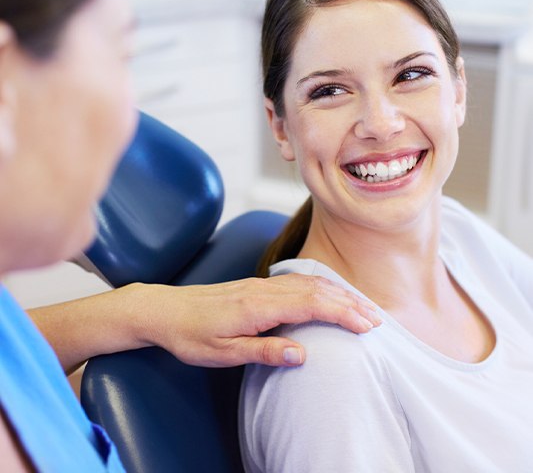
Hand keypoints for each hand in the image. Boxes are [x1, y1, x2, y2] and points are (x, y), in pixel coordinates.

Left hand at [134, 274, 381, 367]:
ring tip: (362, 306)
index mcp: (257, 306)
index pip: (311, 304)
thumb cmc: (191, 335)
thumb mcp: (223, 353)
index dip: (343, 313)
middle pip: (316, 289)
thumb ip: (263, 351)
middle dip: (349, 303)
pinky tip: (328, 292)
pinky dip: (320, 286)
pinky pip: (296, 280)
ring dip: (338, 293)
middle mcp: (263, 289)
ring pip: (308, 282)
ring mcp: (261, 284)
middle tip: (377, 319)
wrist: (165, 310)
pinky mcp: (257, 285)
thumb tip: (302, 353)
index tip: (367, 326)